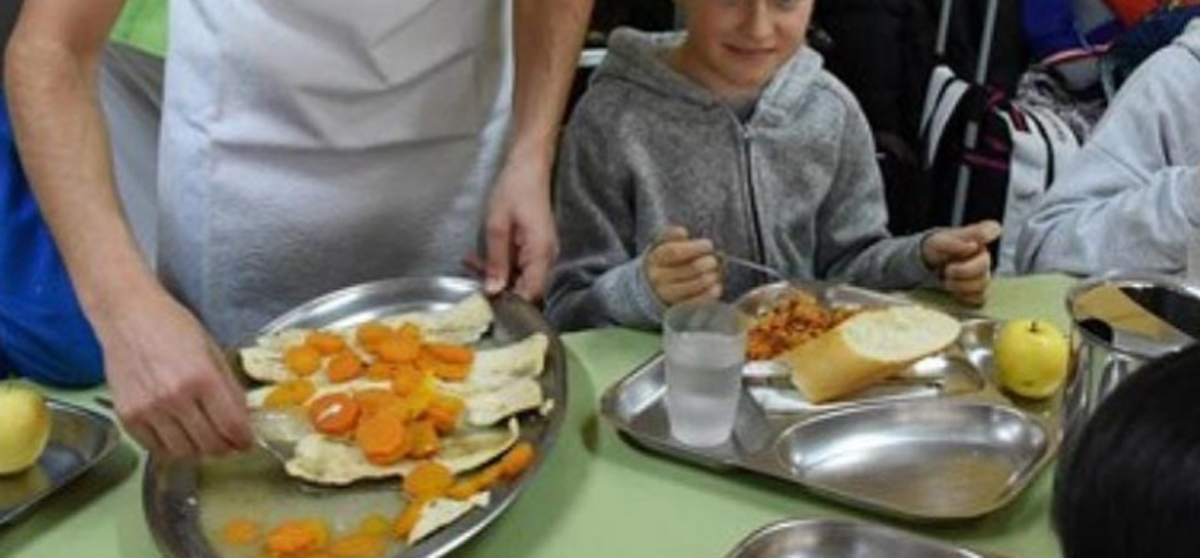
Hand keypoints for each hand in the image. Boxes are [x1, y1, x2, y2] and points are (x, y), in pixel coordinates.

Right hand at [94, 289, 251, 458]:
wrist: (127, 315)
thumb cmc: (174, 327)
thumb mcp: (212, 351)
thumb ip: (229, 387)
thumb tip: (244, 420)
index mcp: (203, 378)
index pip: (231, 426)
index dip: (244, 440)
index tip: (247, 442)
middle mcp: (175, 398)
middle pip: (209, 445)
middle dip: (225, 448)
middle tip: (230, 444)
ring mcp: (148, 410)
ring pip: (183, 452)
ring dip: (199, 451)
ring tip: (205, 440)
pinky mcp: (127, 416)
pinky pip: (155, 448)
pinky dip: (171, 447)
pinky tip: (179, 435)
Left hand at [482, 154, 558, 300]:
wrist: (529, 166)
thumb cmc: (514, 189)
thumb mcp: (497, 225)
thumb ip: (495, 261)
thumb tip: (492, 291)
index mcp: (541, 252)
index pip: (531, 293)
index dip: (511, 304)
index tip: (487, 304)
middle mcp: (547, 257)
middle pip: (526, 289)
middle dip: (499, 289)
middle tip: (472, 281)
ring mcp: (542, 253)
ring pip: (520, 278)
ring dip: (496, 275)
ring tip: (471, 263)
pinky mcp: (535, 249)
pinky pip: (519, 266)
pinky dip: (500, 265)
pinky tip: (479, 258)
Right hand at [645, 226, 722, 305]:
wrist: (653, 287)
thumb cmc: (665, 262)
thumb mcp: (662, 245)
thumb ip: (671, 235)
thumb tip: (682, 232)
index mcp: (656, 258)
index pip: (675, 252)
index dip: (695, 248)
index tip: (708, 245)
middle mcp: (659, 277)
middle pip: (690, 268)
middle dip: (708, 262)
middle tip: (714, 260)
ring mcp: (668, 294)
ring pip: (696, 284)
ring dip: (712, 277)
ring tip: (715, 272)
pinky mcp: (678, 307)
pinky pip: (698, 300)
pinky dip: (711, 293)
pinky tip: (716, 286)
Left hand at [922, 220, 1002, 305]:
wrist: (929, 265)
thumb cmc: (936, 249)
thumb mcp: (938, 241)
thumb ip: (953, 241)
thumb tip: (973, 246)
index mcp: (976, 236)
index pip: (991, 228)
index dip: (986, 234)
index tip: (973, 244)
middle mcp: (983, 254)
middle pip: (985, 264)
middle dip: (964, 270)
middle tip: (947, 271)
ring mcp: (984, 272)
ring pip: (983, 282)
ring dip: (962, 285)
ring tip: (947, 282)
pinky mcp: (980, 290)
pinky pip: (980, 296)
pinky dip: (966, 296)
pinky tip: (956, 292)